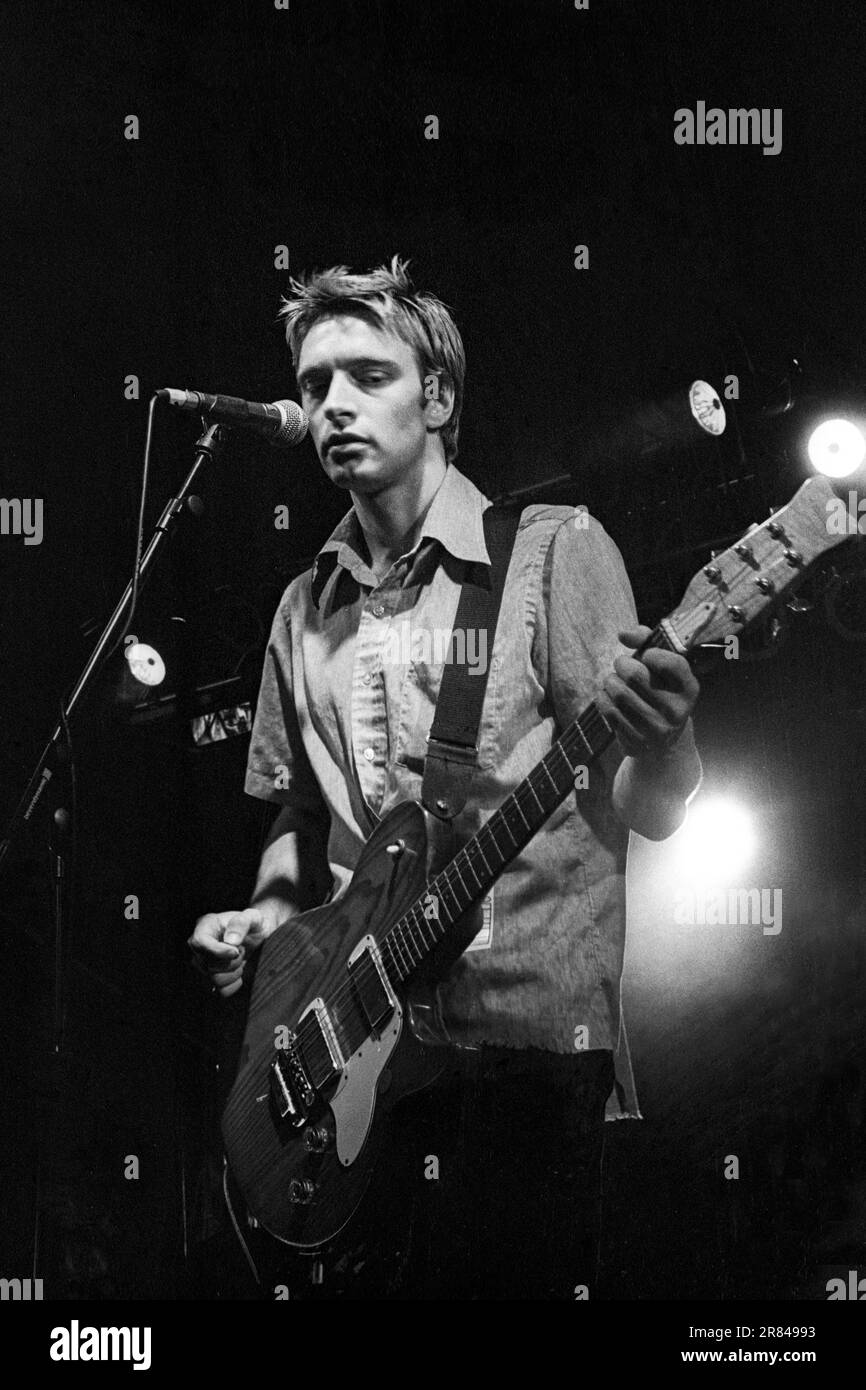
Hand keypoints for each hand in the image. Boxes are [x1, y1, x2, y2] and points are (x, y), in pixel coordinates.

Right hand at [188, 906, 276, 997]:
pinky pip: (221, 991)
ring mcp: (202, 964)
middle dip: (232, 961)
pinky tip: (238, 971)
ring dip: (234, 972)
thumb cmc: (254, 923)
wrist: (258, 935)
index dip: (218, 951)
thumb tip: (231, 941)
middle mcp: (199, 947)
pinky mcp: (211, 979)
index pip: (199, 942)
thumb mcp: (253, 916)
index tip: (237, 951)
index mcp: (205, 926)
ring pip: (214, 980)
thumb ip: (241, 923)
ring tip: (240, 960)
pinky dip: (234, 984)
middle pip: (208, 965)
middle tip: (242, 950)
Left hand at [597, 625, 699, 759]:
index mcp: (689, 689)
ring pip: (620, 693)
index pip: (673, 663)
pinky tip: (607, 695)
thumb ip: (647, 642)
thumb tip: (623, 634)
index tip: (646, 655)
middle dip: (622, 664)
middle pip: (636, 675)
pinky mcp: (637, 741)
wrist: (663, 742)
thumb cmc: (660, 692)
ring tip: (613, 680)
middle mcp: (677, 710)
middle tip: (621, 664)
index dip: (653, 654)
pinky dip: (603, 698)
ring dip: (610, 681)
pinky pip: (610, 712)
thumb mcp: (663, 670)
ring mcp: (657, 728)